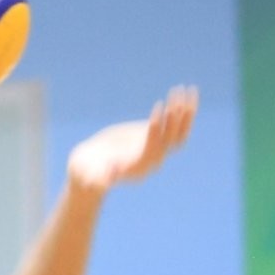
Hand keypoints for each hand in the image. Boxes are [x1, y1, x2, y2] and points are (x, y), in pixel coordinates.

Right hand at [63, 87, 196, 198]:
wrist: (93, 168)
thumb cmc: (86, 169)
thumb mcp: (87, 173)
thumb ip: (94, 177)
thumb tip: (98, 184)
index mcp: (137, 167)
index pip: (152, 148)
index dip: (156, 129)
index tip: (158, 108)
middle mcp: (152, 160)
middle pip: (169, 142)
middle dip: (174, 120)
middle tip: (177, 98)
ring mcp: (156, 149)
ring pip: (178, 135)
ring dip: (185, 114)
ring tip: (188, 90)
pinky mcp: (156, 138)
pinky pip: (176, 127)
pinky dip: (184, 112)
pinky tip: (188, 93)